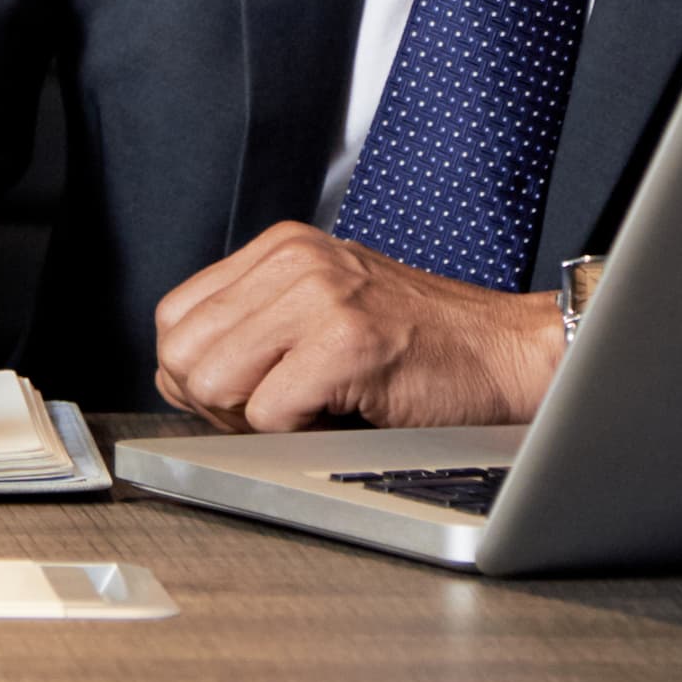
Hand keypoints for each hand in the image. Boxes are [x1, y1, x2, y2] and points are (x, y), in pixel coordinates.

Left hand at [152, 222, 563, 432]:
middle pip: (182, 352)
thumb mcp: (323, 308)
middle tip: (274, 413)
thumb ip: (253, 326)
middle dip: (215, 404)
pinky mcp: (346, 342)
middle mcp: (293, 260)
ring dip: (250, 420)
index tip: (240, 396)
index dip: (194, 373)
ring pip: (212, 382)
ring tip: (305, 413)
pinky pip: (266, 413)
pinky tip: (339, 415)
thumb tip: (179, 375)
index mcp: (279, 248)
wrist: (507, 353)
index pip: (174, 317)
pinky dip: (295, 433)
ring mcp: (319, 296)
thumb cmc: (421, 345)